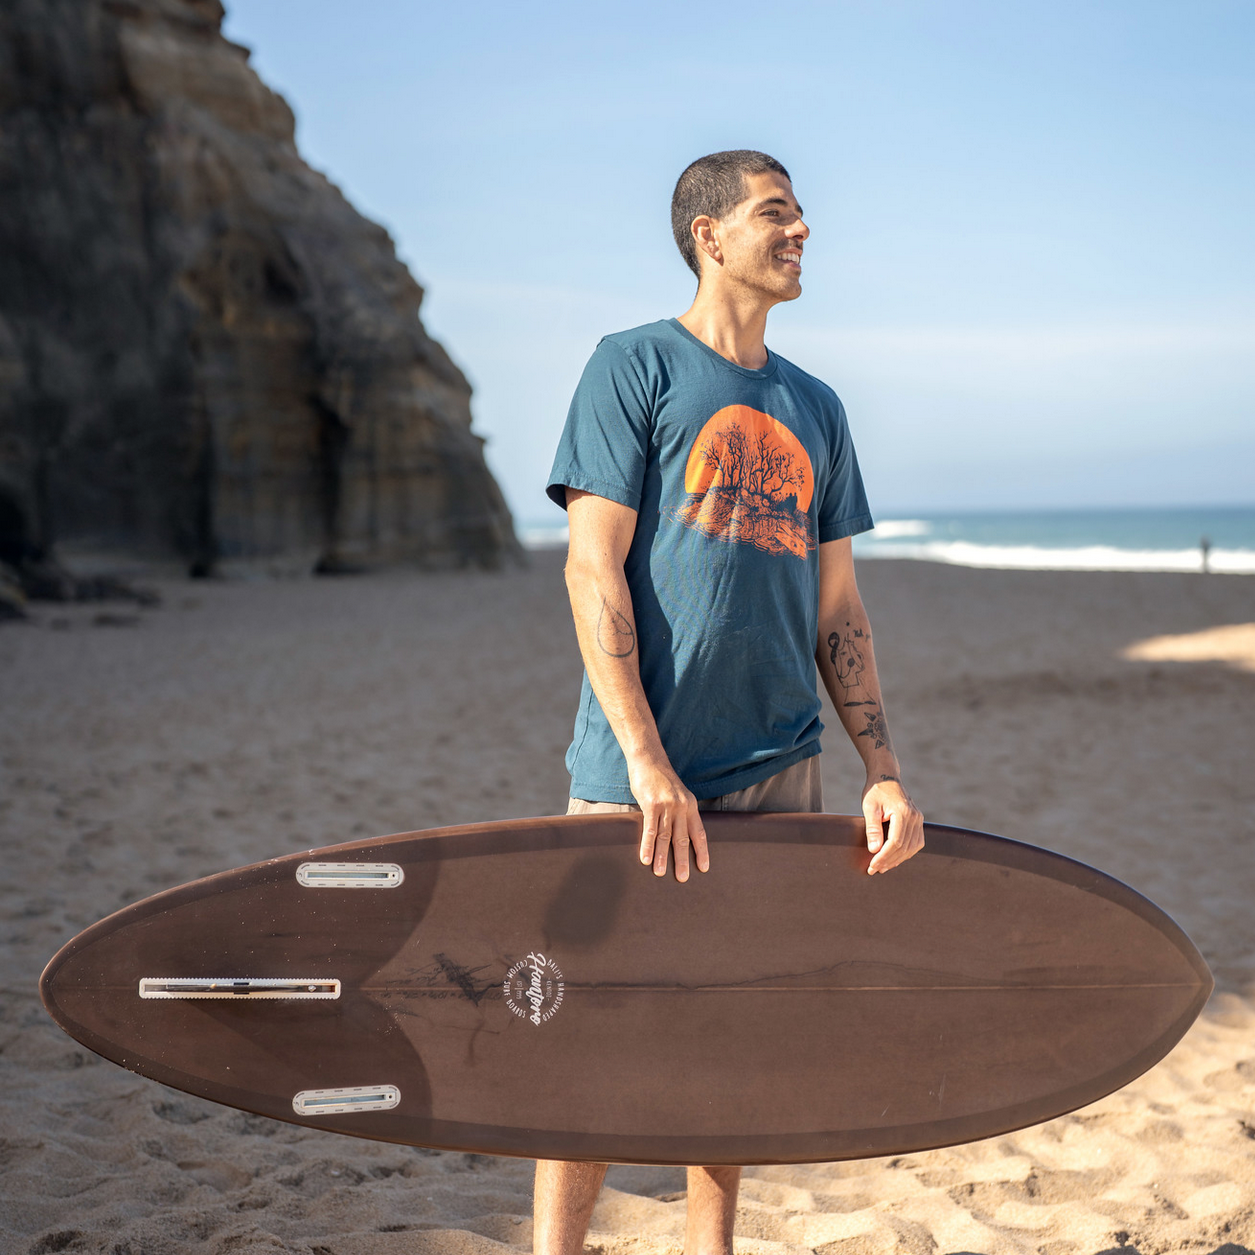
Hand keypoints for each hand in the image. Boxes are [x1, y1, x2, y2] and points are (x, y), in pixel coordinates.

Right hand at [628, 762, 709, 882]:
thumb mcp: (677, 794)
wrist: (649, 759)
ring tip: (660, 873)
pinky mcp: (651, 804)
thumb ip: (679, 812)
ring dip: (662, 856)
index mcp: (690, 805)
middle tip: (682, 878)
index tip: (703, 867)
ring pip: (665, 836)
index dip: (701, 851)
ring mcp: (666, 806)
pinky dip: (647, 846)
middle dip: (682, 860)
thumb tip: (677, 832)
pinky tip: (645, 858)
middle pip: (682, 839)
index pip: (698, 833)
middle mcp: (681, 807)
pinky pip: (649, 829)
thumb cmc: (661, 779)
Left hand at [862, 775, 923, 874]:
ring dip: (898, 859)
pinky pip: (916, 842)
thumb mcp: (869, 807)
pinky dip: (906, 853)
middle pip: (905, 847)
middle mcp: (915, 817)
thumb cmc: (876, 791)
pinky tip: (894, 858)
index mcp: (903, 812)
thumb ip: (872, 828)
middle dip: (889, 861)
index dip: (884, 857)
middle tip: (874, 870)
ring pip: (912, 847)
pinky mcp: (918, 821)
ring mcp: (919, 819)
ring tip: (883, 867)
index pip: (896, 843)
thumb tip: (874, 850)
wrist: (886, 777)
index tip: (872, 866)